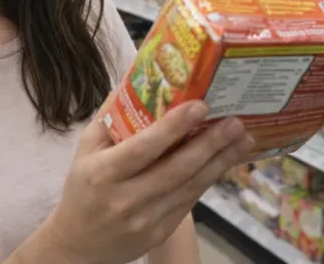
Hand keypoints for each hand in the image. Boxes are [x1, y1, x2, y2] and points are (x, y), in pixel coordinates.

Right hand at [40, 98, 252, 263]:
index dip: (173, 127)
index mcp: (104, 173)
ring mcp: (146, 219)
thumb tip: (137, 79)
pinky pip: (190, 201)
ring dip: (220, 161)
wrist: (80, 243)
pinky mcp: (160, 231)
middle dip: (210, 144)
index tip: (200, 106)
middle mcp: (126, 198)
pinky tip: (225, 160)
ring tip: (243, 139)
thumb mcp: (86, 149)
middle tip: (235, 122)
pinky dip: (209, 178)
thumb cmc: (84, 188)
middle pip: (176, 169)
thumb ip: (111, 116)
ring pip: (190, 187)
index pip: (144, 148)